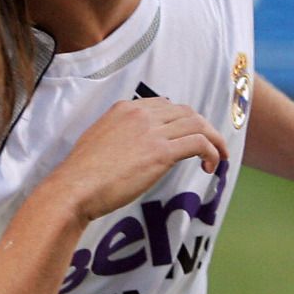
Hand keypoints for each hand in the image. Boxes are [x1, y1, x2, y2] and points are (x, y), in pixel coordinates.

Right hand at [46, 99, 227, 223]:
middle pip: (186, 112)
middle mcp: (141, 114)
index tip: (189, 135)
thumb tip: (136, 148)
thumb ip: (121, 136)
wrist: (75, 187)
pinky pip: (199, 143)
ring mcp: (151, 132)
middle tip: (211, 146)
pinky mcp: (160, 152)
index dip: (183, 120)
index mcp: (124, 109)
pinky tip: (210, 165)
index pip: (165, 105)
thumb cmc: (82, 174)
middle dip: (203, 127)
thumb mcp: (100, 141)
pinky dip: (211, 151)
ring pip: (197, 124)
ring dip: (214, 139)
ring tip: (218, 156)